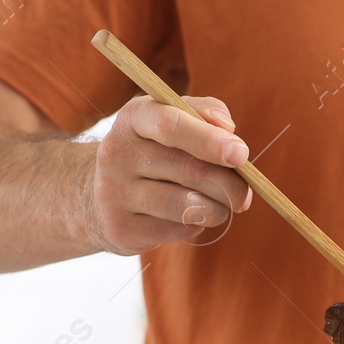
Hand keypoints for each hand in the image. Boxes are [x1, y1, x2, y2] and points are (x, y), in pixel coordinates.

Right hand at [89, 94, 252, 254]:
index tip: (241, 154)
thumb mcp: (172, 121)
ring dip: (217, 209)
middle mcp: (117, 152)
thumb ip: (204, 114)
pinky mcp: (122, 228)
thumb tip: (229, 130)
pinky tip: (191, 217)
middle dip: (228, 184)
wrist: (98, 197)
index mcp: (134, 118)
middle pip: (188, 169)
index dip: (209, 140)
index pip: (170, 124)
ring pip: (186, 204)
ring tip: (222, 207)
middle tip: (245, 194)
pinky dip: (197, 225)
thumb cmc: (152, 153)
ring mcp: (115, 192)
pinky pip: (178, 229)